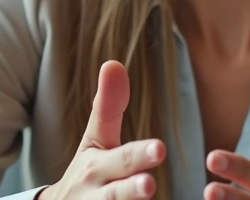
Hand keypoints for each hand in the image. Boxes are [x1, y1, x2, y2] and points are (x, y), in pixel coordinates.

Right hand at [39, 61, 166, 199]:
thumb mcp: (95, 141)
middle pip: (116, 196)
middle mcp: (98, 196)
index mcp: (97, 168)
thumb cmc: (90, 173)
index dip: (137, 155)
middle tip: (149, 185)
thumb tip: (114, 63)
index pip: (119, 159)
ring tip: (151, 196)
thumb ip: (108, 106)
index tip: (159, 148)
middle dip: (131, 191)